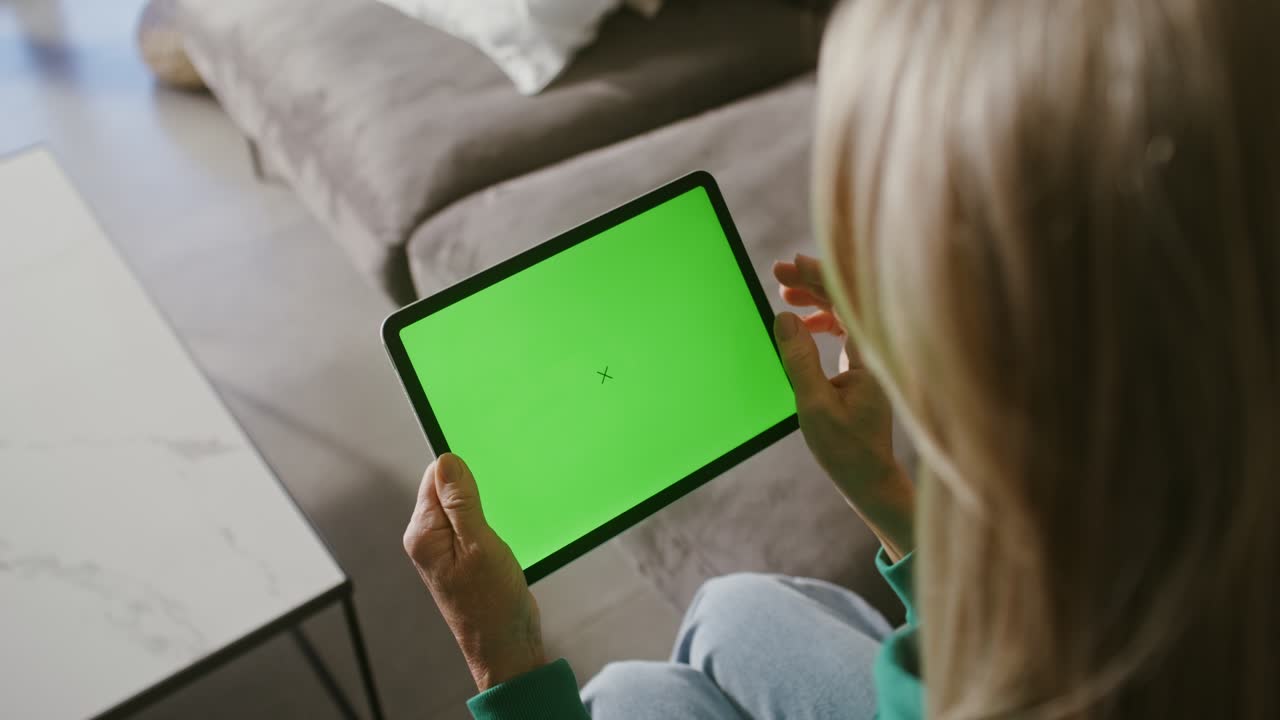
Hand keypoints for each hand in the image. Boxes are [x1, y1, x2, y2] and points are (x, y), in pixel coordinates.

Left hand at [403, 453, 546, 689]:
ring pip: (463, 506)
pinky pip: (472, 523)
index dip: (463, 475)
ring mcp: (445, 549)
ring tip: (496, 538)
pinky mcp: (463, 557)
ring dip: (485, 510)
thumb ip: (462, 502)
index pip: (435, 477)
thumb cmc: (493, 604)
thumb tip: (447, 461)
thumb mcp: (480, 545)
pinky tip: (499, 542)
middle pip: (448, 489)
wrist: (506, 646)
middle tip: (492, 522)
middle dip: (475, 493)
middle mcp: (428, 540)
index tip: (484, 490)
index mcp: (424, 534)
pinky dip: (488, 524)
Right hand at [773, 254, 914, 559]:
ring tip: (785, 294)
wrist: (870, 479)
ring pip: (844, 313)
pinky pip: (844, 331)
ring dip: (815, 301)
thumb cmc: (846, 449)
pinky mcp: (863, 369)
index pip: (845, 300)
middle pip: (846, 300)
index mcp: (868, 355)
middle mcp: (873, 351)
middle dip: (812, 282)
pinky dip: (823, 322)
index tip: (789, 265)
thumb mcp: (814, 404)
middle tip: (778, 272)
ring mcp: (870, 359)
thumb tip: (785, 318)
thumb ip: (799, 359)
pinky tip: (804, 326)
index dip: (817, 276)